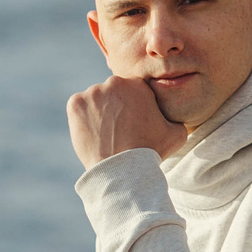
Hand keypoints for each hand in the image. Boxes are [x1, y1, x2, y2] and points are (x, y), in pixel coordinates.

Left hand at [68, 76, 183, 169]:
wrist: (123, 169)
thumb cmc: (151, 151)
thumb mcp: (177, 133)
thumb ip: (175, 118)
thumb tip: (175, 116)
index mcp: (137, 84)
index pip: (131, 89)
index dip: (132, 106)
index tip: (131, 122)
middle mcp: (114, 82)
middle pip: (112, 92)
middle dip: (114, 106)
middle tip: (117, 128)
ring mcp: (92, 92)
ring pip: (94, 99)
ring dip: (98, 111)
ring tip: (104, 132)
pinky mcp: (75, 104)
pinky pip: (78, 107)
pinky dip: (82, 117)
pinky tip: (92, 132)